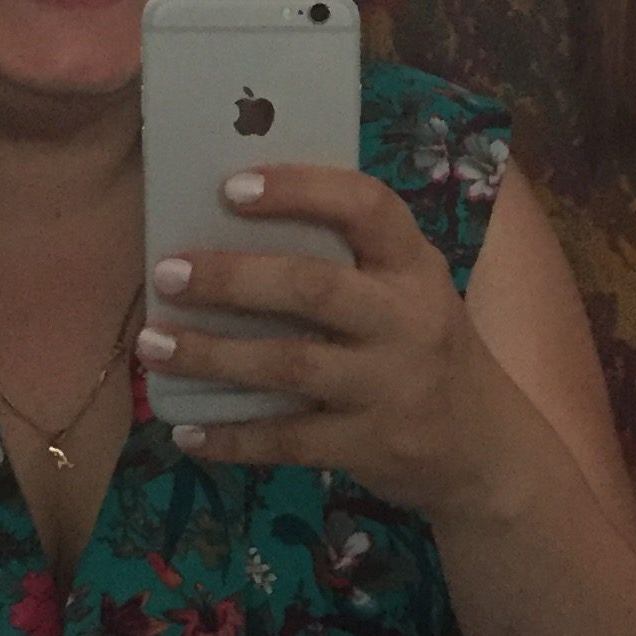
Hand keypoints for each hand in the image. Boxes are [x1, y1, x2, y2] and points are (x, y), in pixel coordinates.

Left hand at [142, 165, 516, 520]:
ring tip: (152, 345)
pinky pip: (288, 441)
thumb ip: (345, 263)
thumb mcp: (406, 294)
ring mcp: (391, 387)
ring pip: (290, 366)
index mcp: (415, 266)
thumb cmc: (421, 348)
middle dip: (233, 278)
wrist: (483, 449)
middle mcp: (408, 321)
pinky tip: (185, 430)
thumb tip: (227, 229)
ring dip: (213, 355)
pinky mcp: (371, 445)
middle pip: (314, 288)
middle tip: (167, 272)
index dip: (300, 190)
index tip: (230, 187)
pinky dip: (232, 437)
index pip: (366, 208)